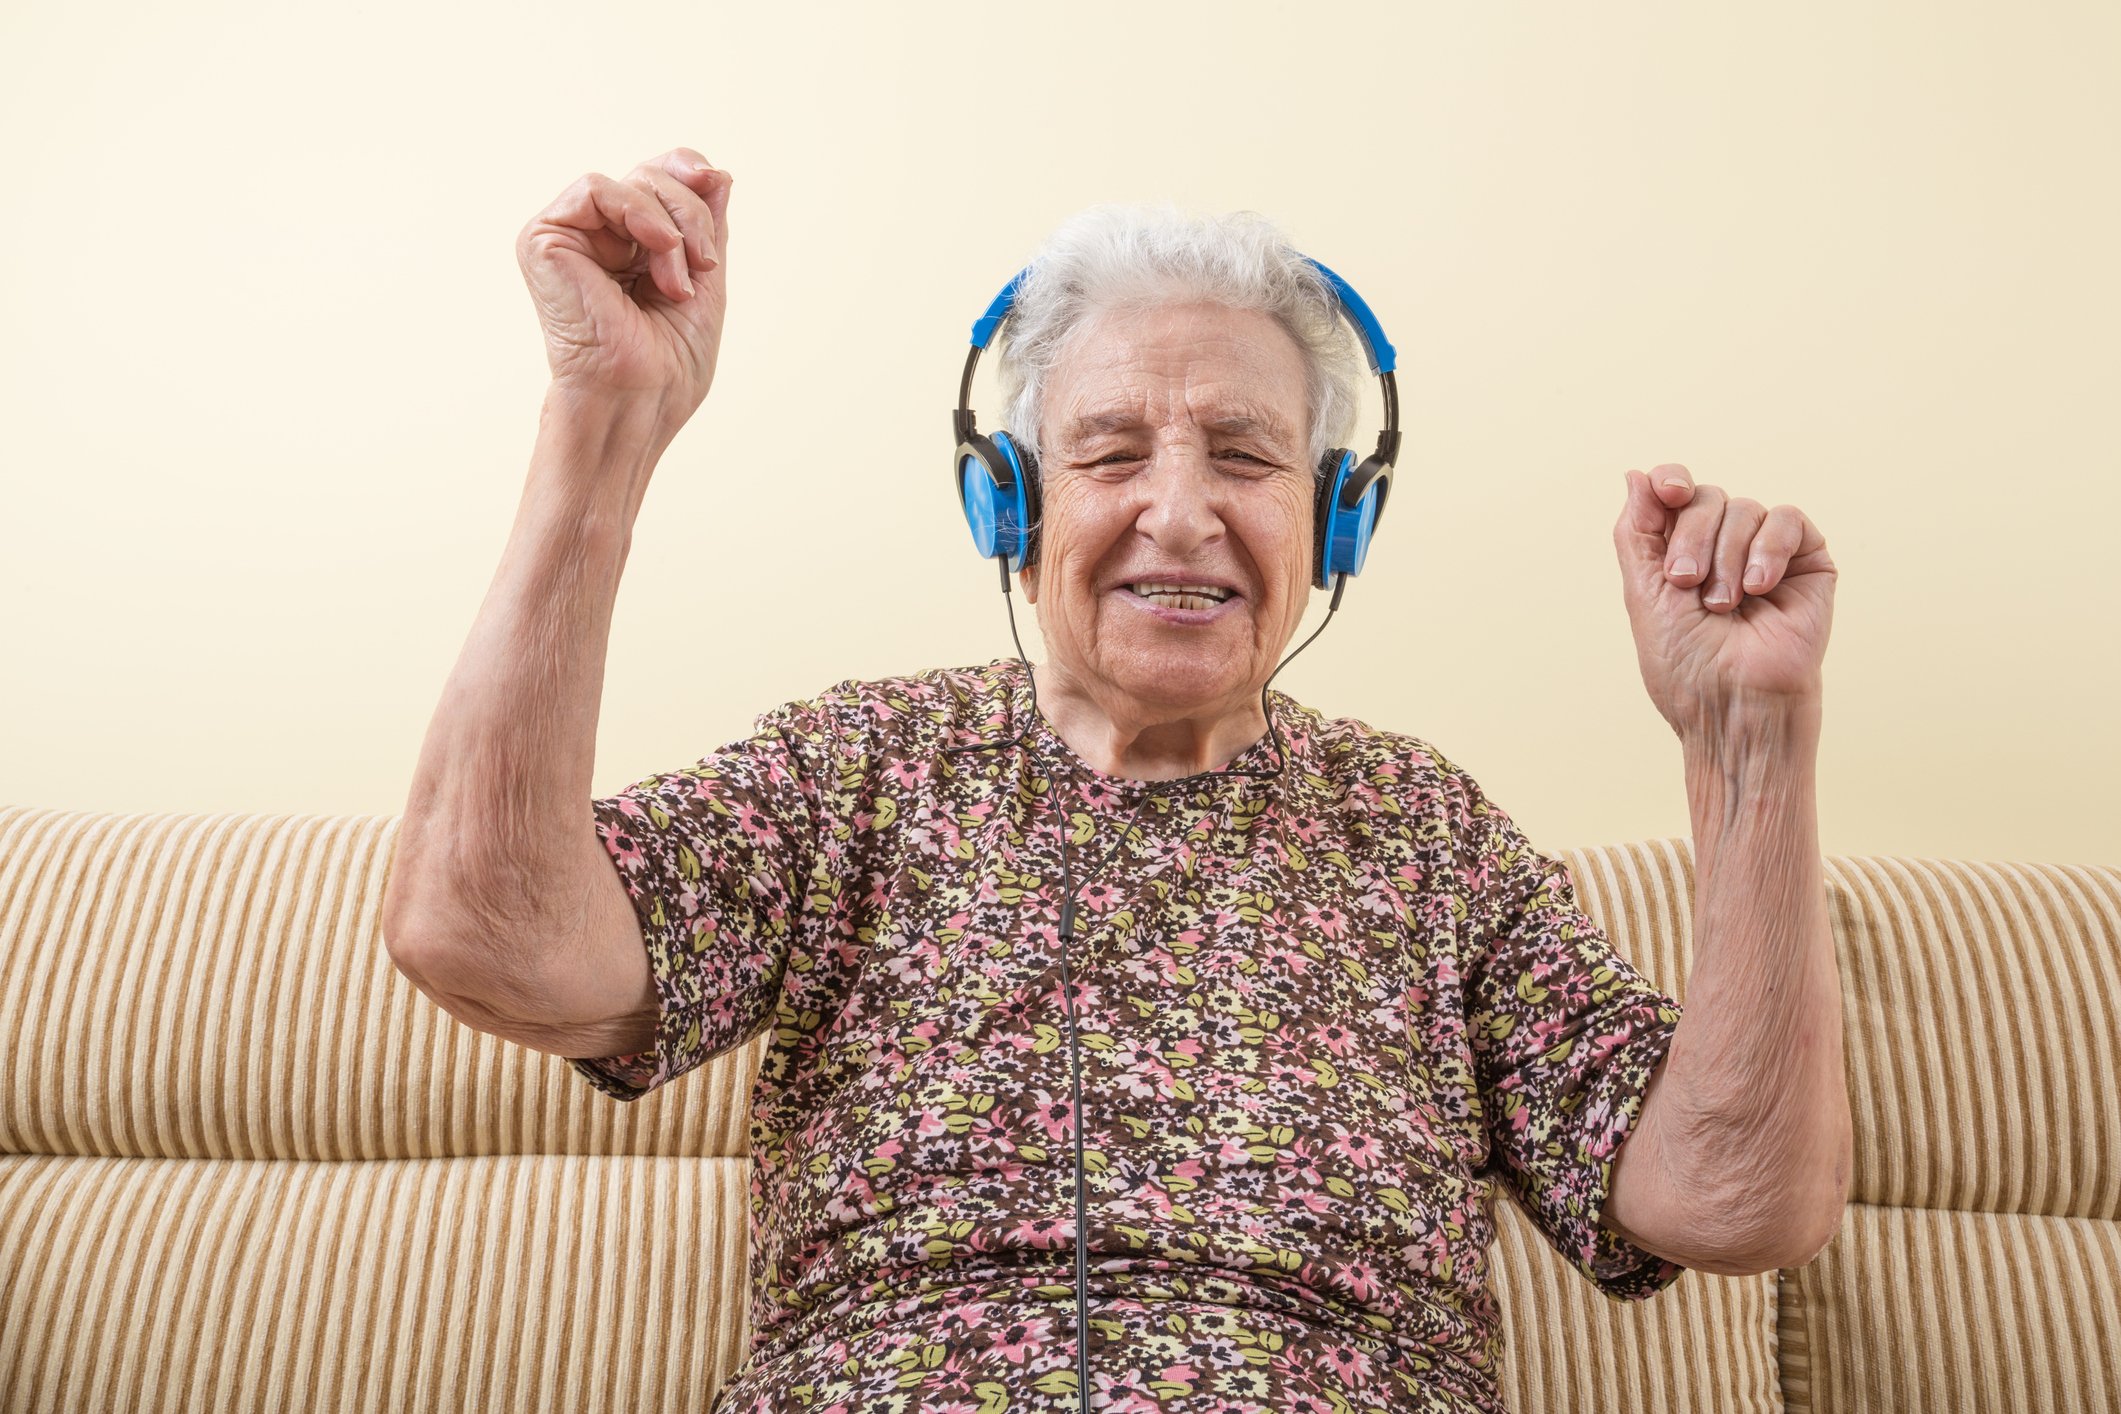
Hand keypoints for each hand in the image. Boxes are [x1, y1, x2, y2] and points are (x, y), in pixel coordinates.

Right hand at [515, 147, 730, 433]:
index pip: (656, 179)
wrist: (640, 400)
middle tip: (702, 264)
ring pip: (631, 181)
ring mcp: (568, 237)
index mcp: (630, 247)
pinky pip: (596, 189)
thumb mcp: (704, 278)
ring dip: (672, 227)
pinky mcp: (543, 240)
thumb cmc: (670, 362)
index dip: (687, 171)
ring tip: (676, 281)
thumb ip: (706, 222)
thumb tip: (717, 170)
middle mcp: (596, 237)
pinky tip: (657, 256)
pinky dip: (639, 213)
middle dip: (691, 214)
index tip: (714, 180)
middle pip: (651, 175)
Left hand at [1614, 463, 1837, 732]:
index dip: (1671, 480)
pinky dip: (1768, 549)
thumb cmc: (1685, 665)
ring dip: (1727, 557)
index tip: (1670, 493)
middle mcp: (1722, 548)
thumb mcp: (1643, 593)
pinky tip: (1760, 589)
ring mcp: (1765, 554)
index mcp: (1678, 553)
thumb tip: (1637, 474)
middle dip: (1691, 537)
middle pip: (1706, 498)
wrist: (1734, 706)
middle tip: (1686, 584)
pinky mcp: (1807, 563)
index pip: (1674, 491)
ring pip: (1744, 508)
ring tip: (1724, 605)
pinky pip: (1787, 520)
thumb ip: (1637, 531)